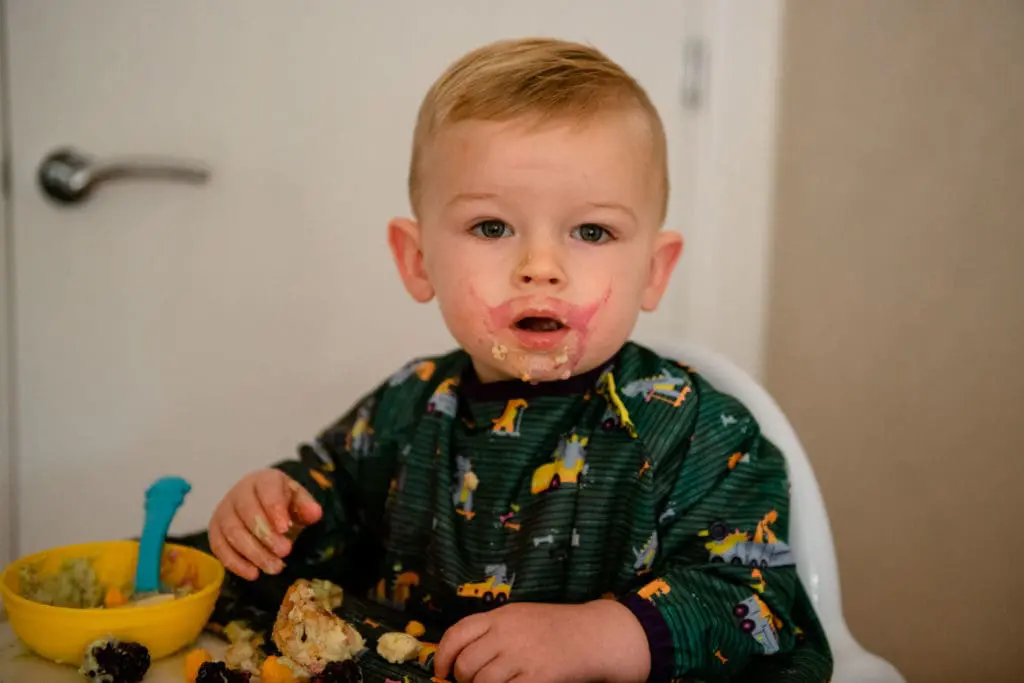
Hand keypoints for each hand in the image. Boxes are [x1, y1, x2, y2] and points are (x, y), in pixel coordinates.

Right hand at [208, 468, 321, 579]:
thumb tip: (315, 514)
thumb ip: (306, 505)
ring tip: (274, 567)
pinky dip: (235, 563)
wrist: (260, 503)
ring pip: (232, 532)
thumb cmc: (281, 502)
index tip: (285, 528)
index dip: (274, 508)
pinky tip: (253, 573)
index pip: (266, 490)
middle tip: (285, 552)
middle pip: (247, 513)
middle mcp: (238, 493)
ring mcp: (223, 511)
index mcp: (263, 480)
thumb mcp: (298, 499)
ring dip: (253, 552)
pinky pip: (219, 547)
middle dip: (266, 535)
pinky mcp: (215, 531)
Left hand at [434, 600, 650, 682]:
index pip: (458, 633)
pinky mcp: (537, 678)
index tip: (442, 670)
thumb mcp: (520, 617)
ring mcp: (522, 656)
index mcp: (500, 616)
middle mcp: (507, 634)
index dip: (443, 656)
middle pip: (467, 664)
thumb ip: (493, 632)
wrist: (594, 635)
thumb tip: (459, 656)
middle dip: (463, 680)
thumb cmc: (555, 628)